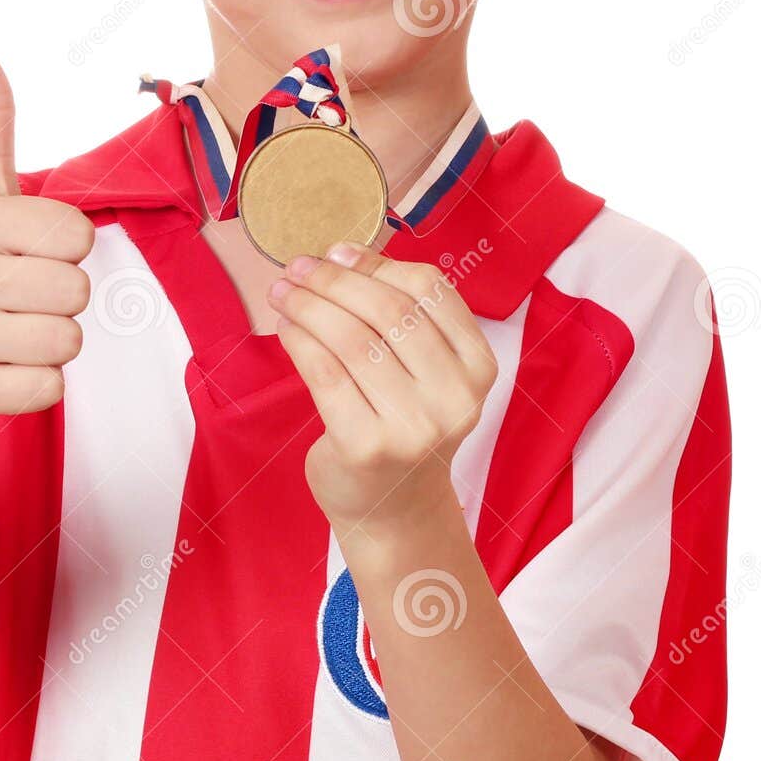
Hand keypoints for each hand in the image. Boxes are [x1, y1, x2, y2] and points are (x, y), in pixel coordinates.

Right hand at [0, 45, 94, 417]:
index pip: (79, 235)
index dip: (68, 246)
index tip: (29, 250)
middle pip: (78, 291)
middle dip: (63, 295)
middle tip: (22, 295)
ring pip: (69, 341)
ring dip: (53, 339)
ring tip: (15, 329)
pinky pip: (50, 387)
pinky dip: (38, 383)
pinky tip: (5, 367)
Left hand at [268, 240, 498, 537]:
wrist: (394, 509)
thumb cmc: (403, 424)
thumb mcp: (426, 372)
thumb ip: (402, 316)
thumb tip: (344, 254)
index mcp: (478, 367)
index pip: (429, 290)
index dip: (378, 263)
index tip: (338, 251)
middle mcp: (455, 396)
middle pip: (388, 310)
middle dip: (334, 280)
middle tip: (297, 267)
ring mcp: (414, 425)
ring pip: (352, 338)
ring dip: (308, 305)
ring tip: (282, 292)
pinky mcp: (367, 445)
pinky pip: (325, 372)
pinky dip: (300, 340)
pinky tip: (286, 328)